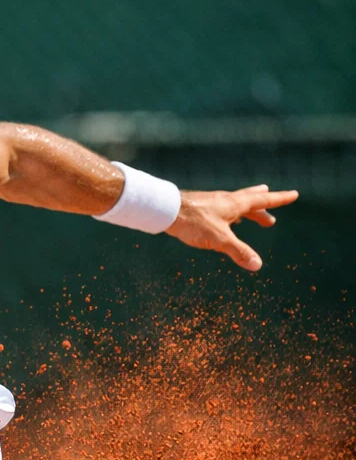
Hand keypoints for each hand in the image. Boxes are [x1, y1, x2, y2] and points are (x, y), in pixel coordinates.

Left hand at [168, 184, 297, 271]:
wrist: (165, 210)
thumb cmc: (193, 221)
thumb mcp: (219, 239)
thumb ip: (238, 251)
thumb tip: (257, 265)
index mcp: (235, 204)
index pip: (264, 201)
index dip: (280, 198)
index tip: (294, 194)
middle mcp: (226, 200)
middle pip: (250, 201)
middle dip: (263, 207)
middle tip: (271, 216)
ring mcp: (212, 202)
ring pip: (234, 205)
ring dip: (245, 211)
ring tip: (249, 216)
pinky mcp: (199, 207)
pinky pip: (220, 210)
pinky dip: (227, 215)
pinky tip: (221, 222)